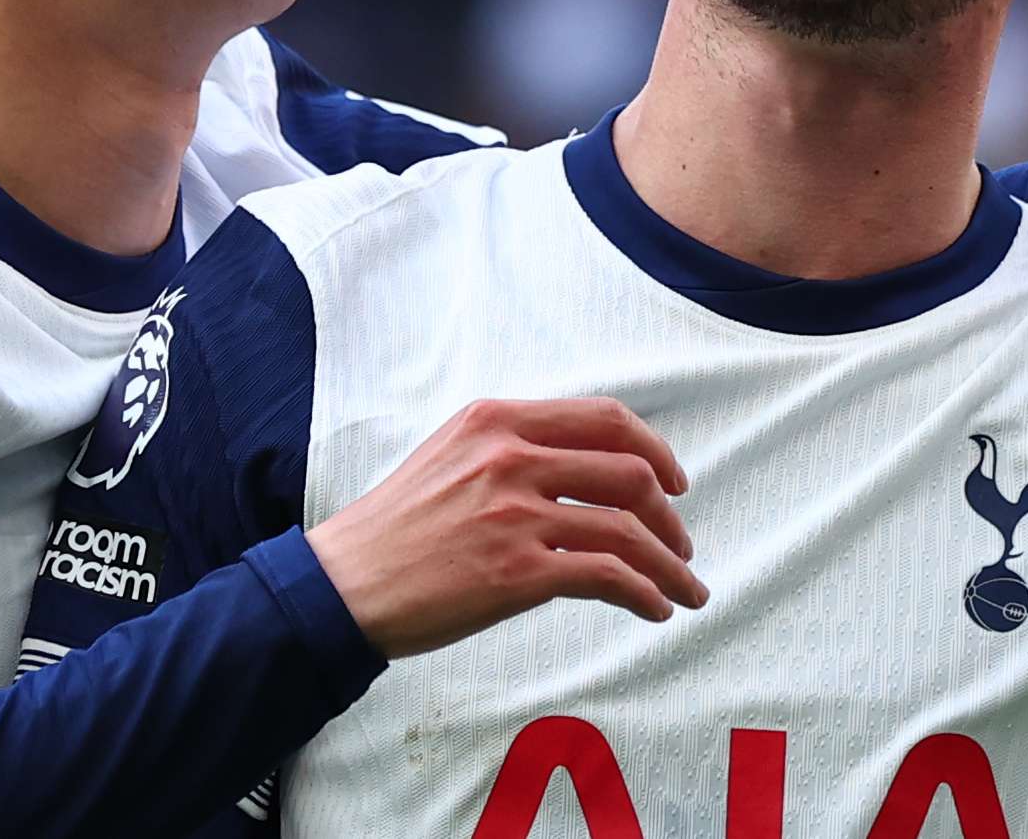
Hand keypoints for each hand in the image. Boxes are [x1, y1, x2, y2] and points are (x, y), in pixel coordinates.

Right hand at [305, 397, 706, 659]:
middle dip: (670, 515)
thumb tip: (581, 466)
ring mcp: (515, 515)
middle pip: (629, 473)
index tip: (674, 480)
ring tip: (685, 590)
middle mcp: (510, 458)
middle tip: (682, 545)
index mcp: (497, 420)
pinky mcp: (517, 574)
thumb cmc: (394, 529)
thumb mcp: (450, 456)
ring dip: (670, 564)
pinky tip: (654, 609)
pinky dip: (645, 594)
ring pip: (628, 530)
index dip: (654, 449)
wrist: (342, 583)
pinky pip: (607, 578)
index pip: (604, 417)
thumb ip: (510, 448)